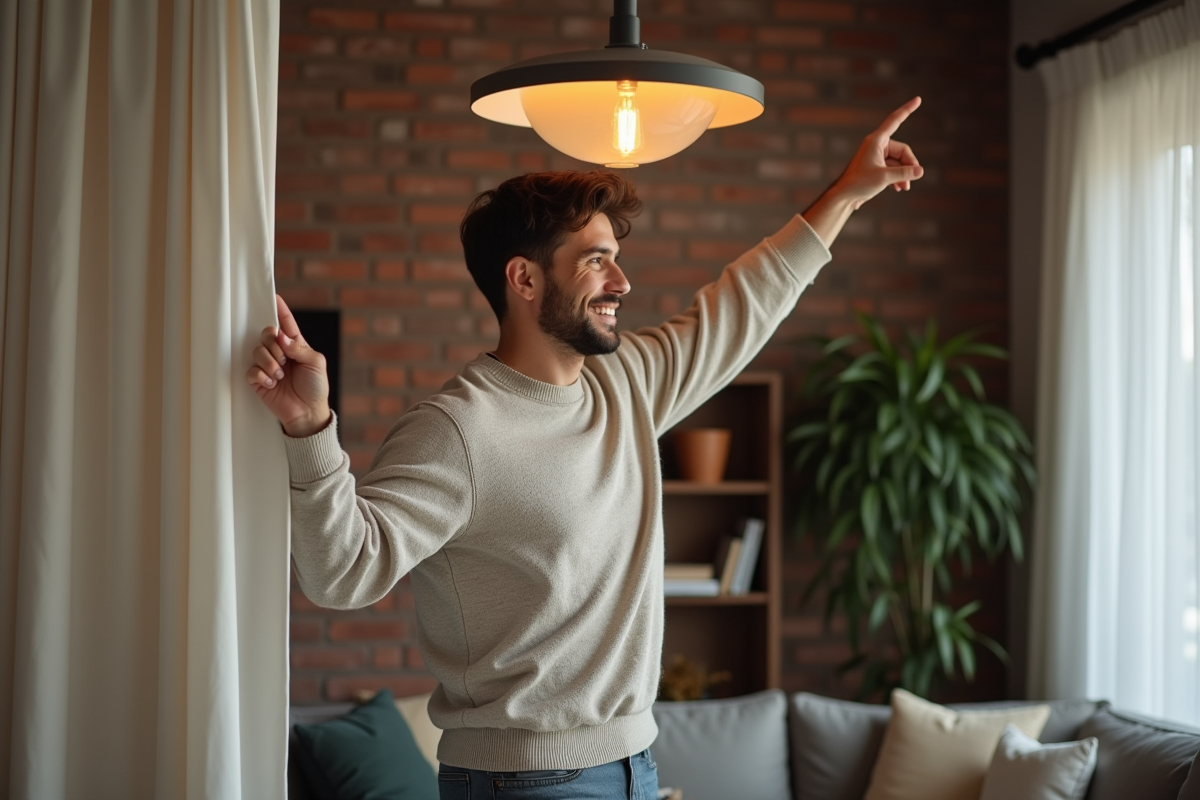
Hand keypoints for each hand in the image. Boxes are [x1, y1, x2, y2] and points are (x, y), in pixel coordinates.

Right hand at [246, 294, 331, 437]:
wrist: (307, 412)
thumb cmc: (315, 387)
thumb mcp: (316, 364)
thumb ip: (300, 347)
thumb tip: (282, 337)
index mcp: (295, 345)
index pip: (285, 323)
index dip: (279, 310)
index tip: (274, 296)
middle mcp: (279, 352)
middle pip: (266, 334)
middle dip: (274, 345)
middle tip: (284, 360)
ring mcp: (267, 365)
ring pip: (257, 351)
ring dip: (270, 363)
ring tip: (280, 376)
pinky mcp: (258, 380)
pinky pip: (251, 370)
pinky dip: (261, 375)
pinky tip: (272, 383)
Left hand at [834, 96, 924, 208]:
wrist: (844, 197)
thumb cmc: (859, 184)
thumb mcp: (885, 178)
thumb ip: (904, 173)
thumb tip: (921, 171)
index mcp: (876, 140)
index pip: (895, 120)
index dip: (907, 109)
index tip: (918, 99)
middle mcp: (876, 145)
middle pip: (902, 150)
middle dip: (908, 165)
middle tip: (912, 179)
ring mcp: (876, 156)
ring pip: (898, 161)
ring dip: (903, 174)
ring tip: (905, 187)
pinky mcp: (876, 167)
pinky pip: (892, 168)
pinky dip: (897, 177)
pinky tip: (899, 188)